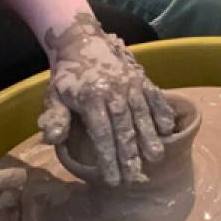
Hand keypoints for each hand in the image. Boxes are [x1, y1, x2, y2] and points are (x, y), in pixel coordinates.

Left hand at [39, 14, 175, 186]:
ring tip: (156, 157)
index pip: (102, 134)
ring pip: (141, 114)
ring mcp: (130, 83)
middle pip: (124, 128)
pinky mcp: (141, 78)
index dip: (108, 158)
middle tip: (134, 176)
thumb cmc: (67, 77)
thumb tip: (52, 139)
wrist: (82, 41)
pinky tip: (168, 130)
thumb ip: (55, 118)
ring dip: (149, 137)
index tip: (113, 179)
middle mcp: (113, 91)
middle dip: (130, 154)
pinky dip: (162, 112)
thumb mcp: (54, 96)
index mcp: (90, 98)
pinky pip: (154, 97)